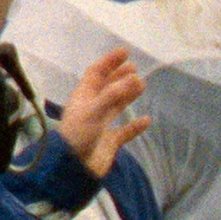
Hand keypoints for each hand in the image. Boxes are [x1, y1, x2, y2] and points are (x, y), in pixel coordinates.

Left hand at [56, 48, 148, 177]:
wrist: (75, 167)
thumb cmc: (79, 135)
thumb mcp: (93, 111)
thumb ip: (113, 95)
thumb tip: (134, 79)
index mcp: (83, 97)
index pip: (96, 74)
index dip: (109, 62)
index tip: (125, 52)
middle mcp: (92, 108)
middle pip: (107, 87)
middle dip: (119, 76)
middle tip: (134, 68)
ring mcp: (101, 125)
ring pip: (117, 105)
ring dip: (128, 95)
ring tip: (141, 85)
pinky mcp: (110, 141)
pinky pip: (125, 130)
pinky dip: (135, 125)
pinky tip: (146, 120)